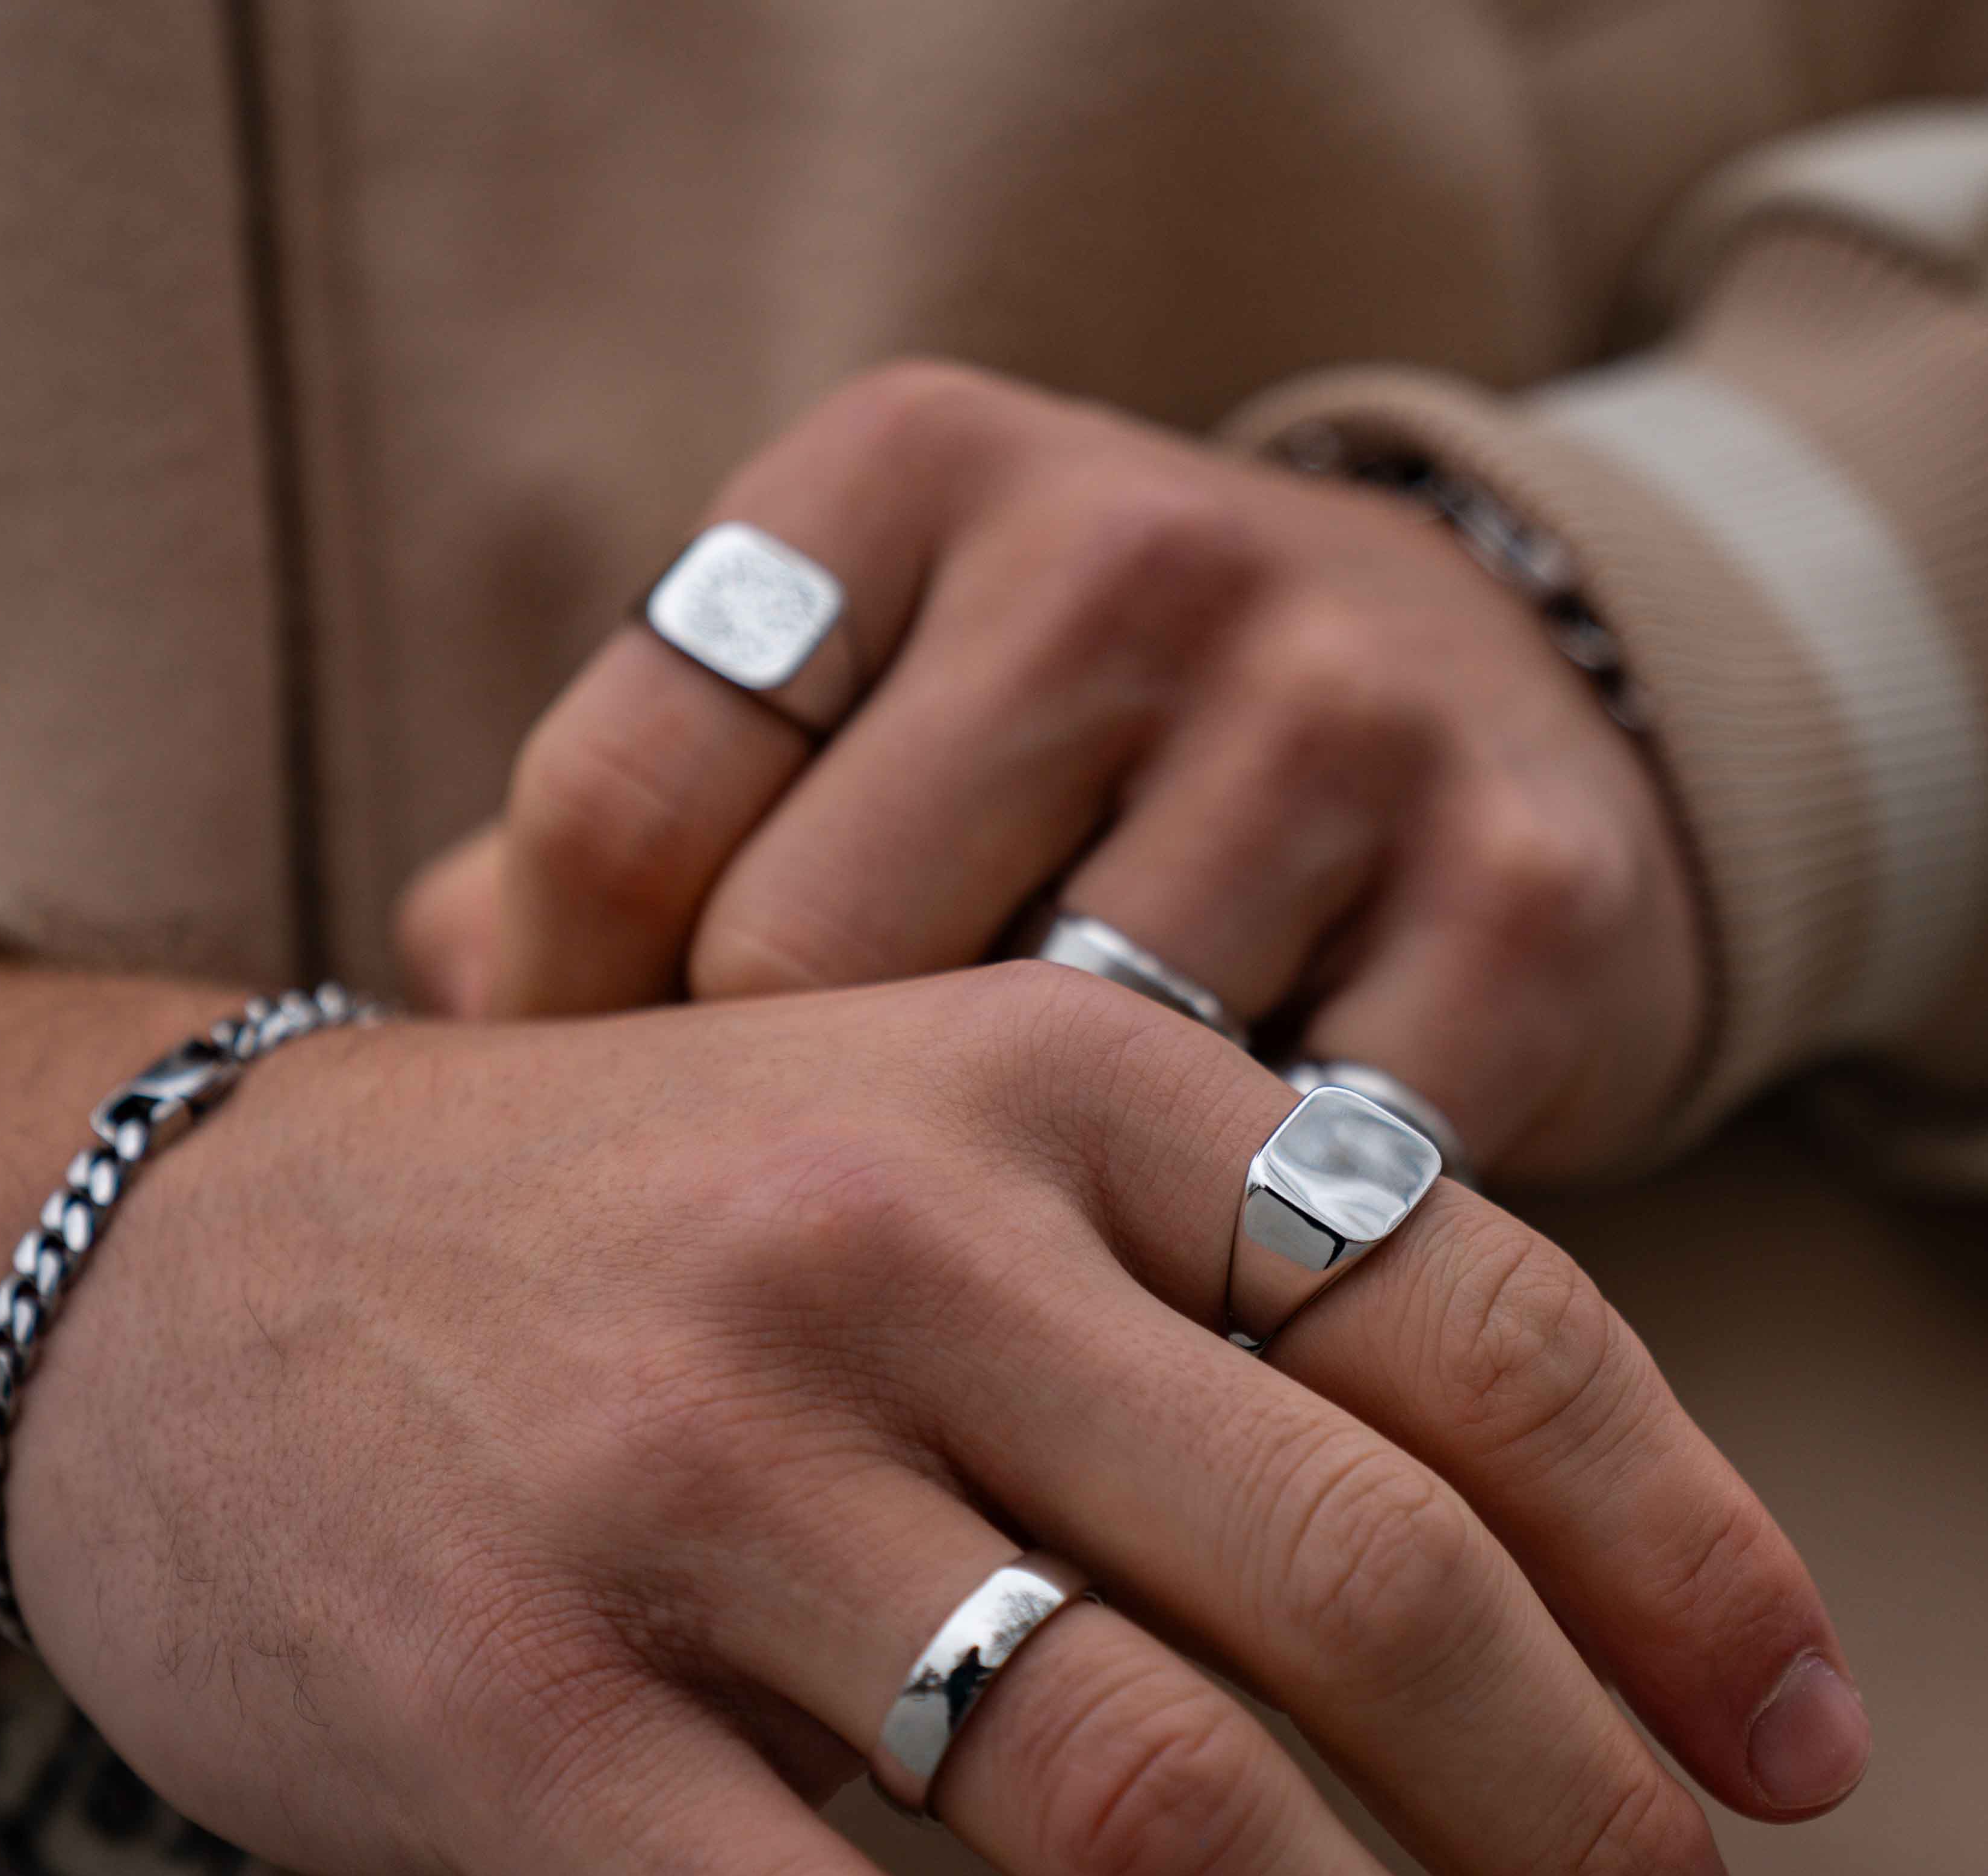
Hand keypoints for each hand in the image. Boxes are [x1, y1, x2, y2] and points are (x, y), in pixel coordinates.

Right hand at [0, 964, 1863, 1875]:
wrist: (173, 1247)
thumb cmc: (641, 1231)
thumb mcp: (937, 1150)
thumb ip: (1203, 1315)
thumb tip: (1560, 1589)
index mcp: (1046, 1086)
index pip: (1473, 1323)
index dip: (1687, 1563)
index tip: (1804, 1764)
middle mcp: (886, 1242)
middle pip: (1357, 1583)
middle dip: (1587, 1829)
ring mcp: (685, 1475)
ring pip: (1142, 1802)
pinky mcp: (504, 1707)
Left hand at [395, 362, 1702, 1176]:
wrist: (1497, 709)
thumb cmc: (1093, 767)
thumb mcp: (855, 719)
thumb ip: (635, 841)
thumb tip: (457, 996)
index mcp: (908, 477)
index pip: (626, 800)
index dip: (569, 1036)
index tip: (607, 1166)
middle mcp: (1132, 550)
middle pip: (811, 961)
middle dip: (788, 1155)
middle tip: (805, 1265)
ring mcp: (1349, 713)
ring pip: (1058, 1092)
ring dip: (1010, 1232)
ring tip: (1002, 1285)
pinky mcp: (1530, 896)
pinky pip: (1292, 1182)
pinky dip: (1221, 1276)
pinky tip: (1194, 1287)